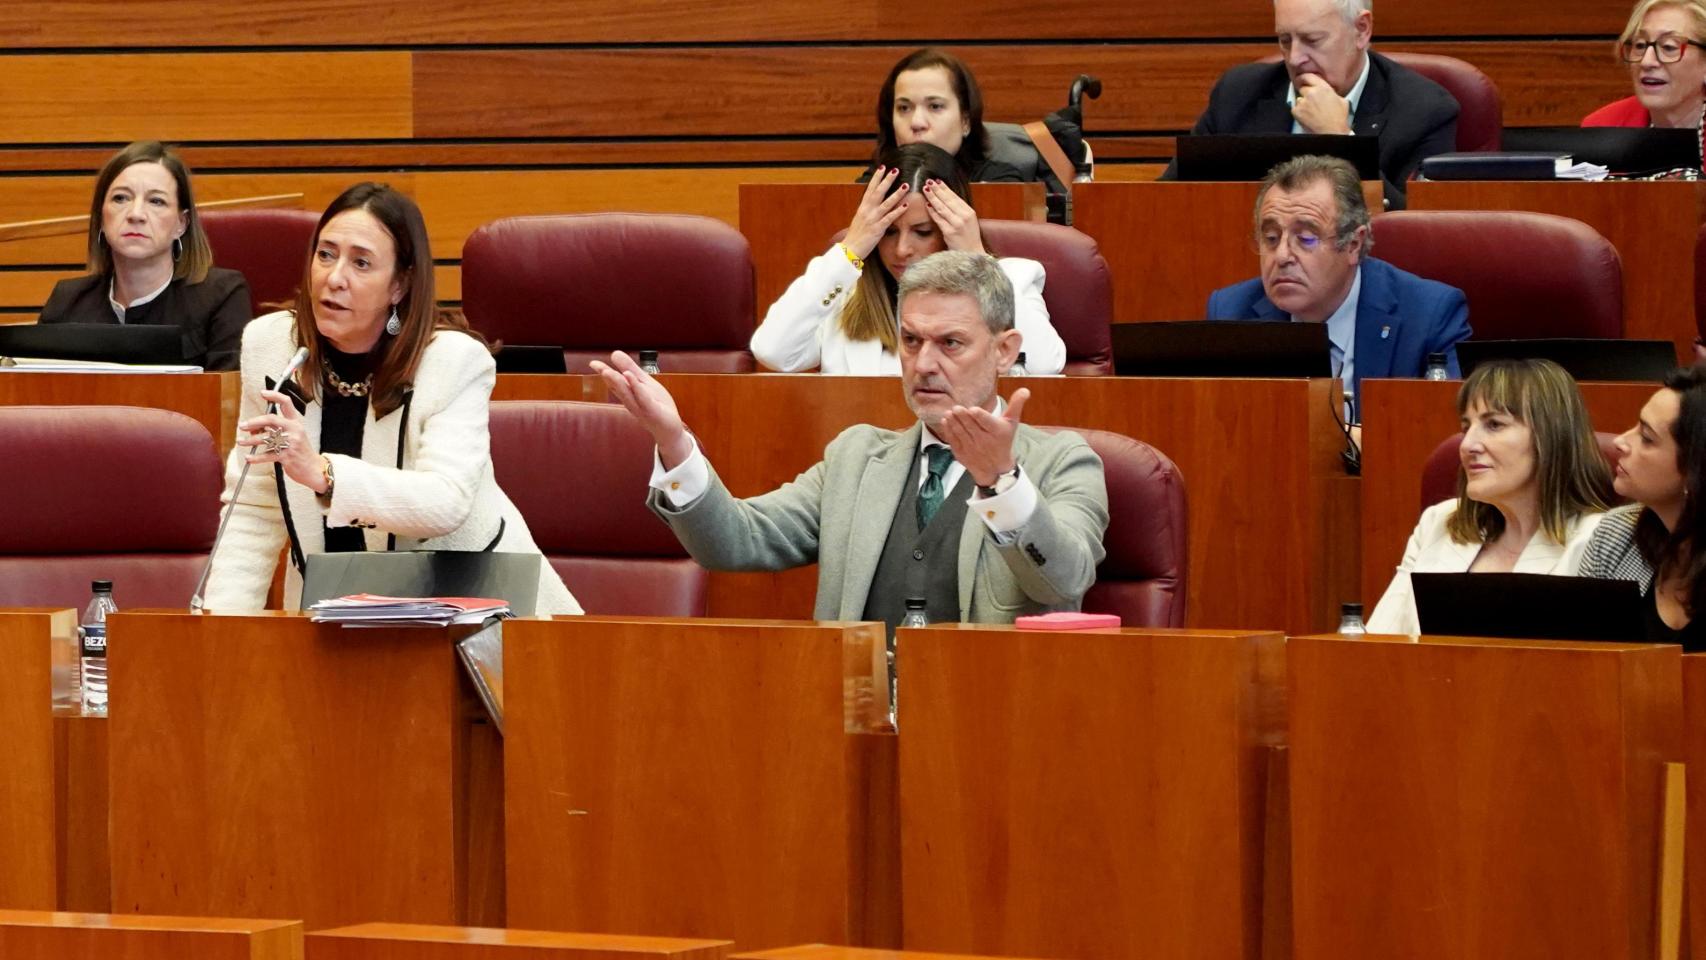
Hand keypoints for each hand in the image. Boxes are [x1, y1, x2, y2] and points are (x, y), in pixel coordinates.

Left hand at [239, 389, 326, 491]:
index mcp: (296, 423)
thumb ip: (277, 429)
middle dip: (253, 422)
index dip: (274, 396)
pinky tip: (249, 457)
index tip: (263, 393)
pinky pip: (266, 455)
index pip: (286, 403)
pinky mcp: (286, 456)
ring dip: (250, 440)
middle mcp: (294, 430)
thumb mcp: (294, 436)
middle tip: (243, 425)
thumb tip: (255, 428)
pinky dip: (255, 457)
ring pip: (265, 438)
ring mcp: (291, 443)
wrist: (314, 469)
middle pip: (271, 419)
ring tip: (242, 442)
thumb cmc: (302, 452)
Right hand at [591, 350, 692, 467]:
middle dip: (608, 377)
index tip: (593, 363)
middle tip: (597, 366)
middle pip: (618, 388)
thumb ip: (630, 368)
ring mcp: (641, 408)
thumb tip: (614, 353)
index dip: (603, 372)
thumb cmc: (657, 405)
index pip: (614, 382)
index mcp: (628, 394)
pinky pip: (643, 399)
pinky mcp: (652, 412)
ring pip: (628, 394)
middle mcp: (631, 401)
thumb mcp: (644, 382)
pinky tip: (631, 378)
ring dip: (618, 382)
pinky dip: (637, 388)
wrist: (670, 429)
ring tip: (608, 371)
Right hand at [843, 166, 909, 259]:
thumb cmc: (855, 236)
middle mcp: (867, 211)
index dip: (876, 178)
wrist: (850, 249)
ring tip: (905, 185)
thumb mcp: (859, 220)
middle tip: (895, 170)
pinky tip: (906, 206)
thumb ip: (867, 211)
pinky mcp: (877, 229)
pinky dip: (898, 212)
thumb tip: (872, 205)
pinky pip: (889, 218)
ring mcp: (872, 219)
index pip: (870, 189)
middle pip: (878, 192)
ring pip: (886, 203)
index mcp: (862, 208)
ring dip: (896, 194)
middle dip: (887, 180)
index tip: (882, 168)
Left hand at [922, 179, 984, 253]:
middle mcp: (964, 216)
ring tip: (926, 189)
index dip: (945, 188)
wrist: (972, 254)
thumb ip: (959, 211)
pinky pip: (939, 219)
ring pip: (942, 207)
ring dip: (933, 197)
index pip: (955, 197)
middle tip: (928, 182)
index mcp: (969, 212)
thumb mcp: (968, 222)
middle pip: (948, 200)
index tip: (937, 181)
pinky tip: (927, 205)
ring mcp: (957, 224)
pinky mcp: (950, 232)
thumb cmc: (968, 239)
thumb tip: (946, 198)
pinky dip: (932, 211)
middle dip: (937, 190)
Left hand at [934, 388, 1028, 486]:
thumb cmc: (1003, 441)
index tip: (973, 409)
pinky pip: (953, 440)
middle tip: (956, 407)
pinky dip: (948, 430)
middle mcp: (984, 441)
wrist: (995, 468)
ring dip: (954, 422)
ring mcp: (971, 447)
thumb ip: (1016, 405)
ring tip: (949, 412)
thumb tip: (1025, 390)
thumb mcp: (1012, 423)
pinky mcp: (961, 452)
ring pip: (961, 432)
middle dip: (963, 416)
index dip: (980, 416)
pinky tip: (946, 421)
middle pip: (972, 427)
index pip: (988, 423)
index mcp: (997, 432)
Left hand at [1292, 73, 1351, 134]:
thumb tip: (1329, 92)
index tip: (1303, 79)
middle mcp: (1312, 93)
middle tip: (1311, 101)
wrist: (1332, 132)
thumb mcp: (1341, 100)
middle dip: (1306, 93)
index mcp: (1323, 88)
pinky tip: (1307, 117)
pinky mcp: (1296, 111)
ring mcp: (1303, 102)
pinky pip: (1295, 108)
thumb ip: (1331, 93)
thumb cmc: (1338, 119)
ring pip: (1299, 99)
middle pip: (1303, 88)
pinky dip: (1299, 112)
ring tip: (1311, 112)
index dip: (1305, 78)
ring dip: (1303, 103)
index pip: (1309, 76)